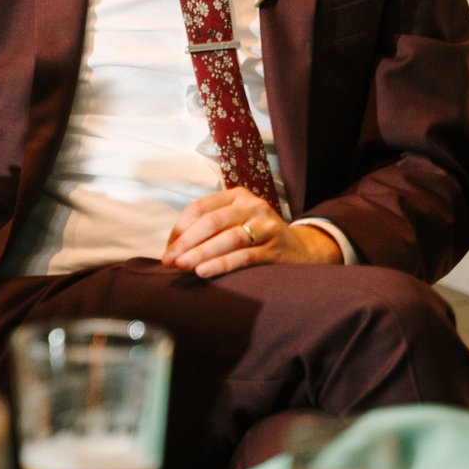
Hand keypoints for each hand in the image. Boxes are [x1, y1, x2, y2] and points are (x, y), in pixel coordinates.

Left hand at [162, 187, 341, 278]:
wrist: (301, 250)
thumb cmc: (257, 237)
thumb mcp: (235, 222)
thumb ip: (208, 228)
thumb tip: (172, 249)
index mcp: (237, 196)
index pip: (200, 208)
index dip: (180, 229)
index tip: (168, 249)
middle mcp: (252, 206)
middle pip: (211, 222)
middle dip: (186, 243)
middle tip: (170, 261)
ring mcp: (266, 226)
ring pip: (228, 238)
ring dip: (201, 253)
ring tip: (183, 267)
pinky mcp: (275, 248)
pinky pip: (244, 256)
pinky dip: (221, 264)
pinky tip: (204, 272)